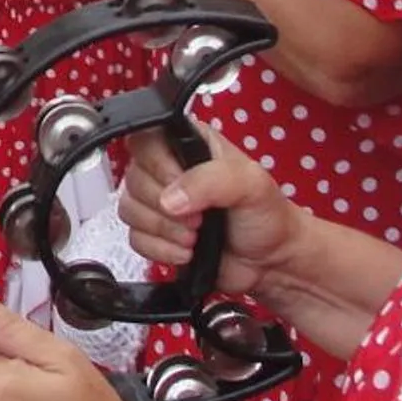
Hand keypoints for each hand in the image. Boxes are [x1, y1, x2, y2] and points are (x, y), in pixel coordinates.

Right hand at [117, 125, 302, 297]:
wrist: (272, 262)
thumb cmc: (267, 216)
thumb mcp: (250, 184)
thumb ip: (210, 180)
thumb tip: (170, 199)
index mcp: (188, 143)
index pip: (145, 138)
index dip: (157, 164)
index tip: (179, 184)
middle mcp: (168, 169)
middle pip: (133, 178)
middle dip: (167, 207)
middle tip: (200, 217)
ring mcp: (159, 203)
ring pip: (129, 210)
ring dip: (164, 230)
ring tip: (196, 236)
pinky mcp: (156, 234)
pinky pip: (135, 239)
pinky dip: (161, 250)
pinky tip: (188, 252)